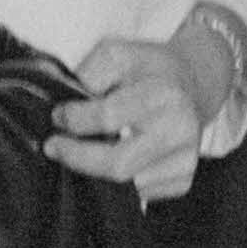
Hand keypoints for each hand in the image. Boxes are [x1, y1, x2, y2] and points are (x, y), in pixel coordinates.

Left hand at [48, 35, 212, 200]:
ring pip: (125, 185)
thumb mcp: (119, 52)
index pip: (109, 117)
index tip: (58, 116)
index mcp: (163, 96)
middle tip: (54, 147)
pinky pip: (138, 194)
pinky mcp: (182, 181)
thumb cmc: (150, 70)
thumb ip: (91, 72)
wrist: (192, 85)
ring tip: (83, 150)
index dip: (75, 120)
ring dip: (94, 172)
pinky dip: (117, 182)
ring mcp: (184, 160)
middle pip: (117, 165)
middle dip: (76, 158)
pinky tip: (113, 159)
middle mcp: (179, 131)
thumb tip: (68, 103)